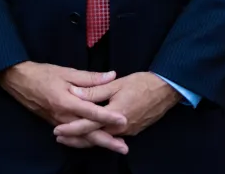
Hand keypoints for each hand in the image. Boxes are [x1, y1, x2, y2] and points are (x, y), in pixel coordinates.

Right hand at [0, 62, 128, 152]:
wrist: (20, 82)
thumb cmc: (43, 74)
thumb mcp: (67, 72)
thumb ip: (90, 78)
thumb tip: (111, 75)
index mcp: (66, 101)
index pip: (91, 112)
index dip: (108, 117)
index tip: (124, 120)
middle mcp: (63, 116)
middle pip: (87, 132)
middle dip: (107, 141)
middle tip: (124, 148)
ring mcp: (59, 123)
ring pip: (81, 138)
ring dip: (99, 144)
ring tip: (116, 148)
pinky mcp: (56, 125)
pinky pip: (73, 137)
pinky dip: (86, 142)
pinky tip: (96, 143)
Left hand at [54, 72, 180, 147]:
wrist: (166, 90)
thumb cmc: (142, 84)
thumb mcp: (116, 84)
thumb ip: (95, 91)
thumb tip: (75, 94)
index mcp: (114, 115)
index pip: (87, 125)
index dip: (71, 128)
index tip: (57, 130)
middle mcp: (120, 128)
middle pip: (93, 137)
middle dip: (75, 139)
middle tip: (59, 137)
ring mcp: (127, 131)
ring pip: (102, 138)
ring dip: (86, 139)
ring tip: (70, 138)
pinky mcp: (133, 130)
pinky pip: (112, 136)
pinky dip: (99, 136)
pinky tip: (92, 134)